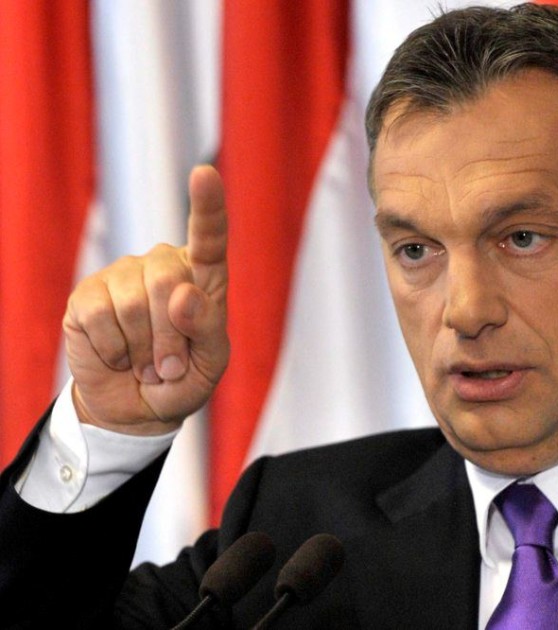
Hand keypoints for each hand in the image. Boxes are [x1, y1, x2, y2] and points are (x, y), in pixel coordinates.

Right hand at [63, 165, 229, 434]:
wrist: (136, 405)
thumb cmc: (183, 378)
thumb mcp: (210, 363)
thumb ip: (207, 330)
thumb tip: (182, 295)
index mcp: (203, 277)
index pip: (209, 238)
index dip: (207, 207)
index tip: (204, 174)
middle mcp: (163, 266)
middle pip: (166, 282)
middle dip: (170, 338)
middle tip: (170, 368)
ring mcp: (123, 275)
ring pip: (133, 305)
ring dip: (143, 351)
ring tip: (146, 363)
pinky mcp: (88, 293)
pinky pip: (100, 318)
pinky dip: (115, 352)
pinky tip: (119, 356)